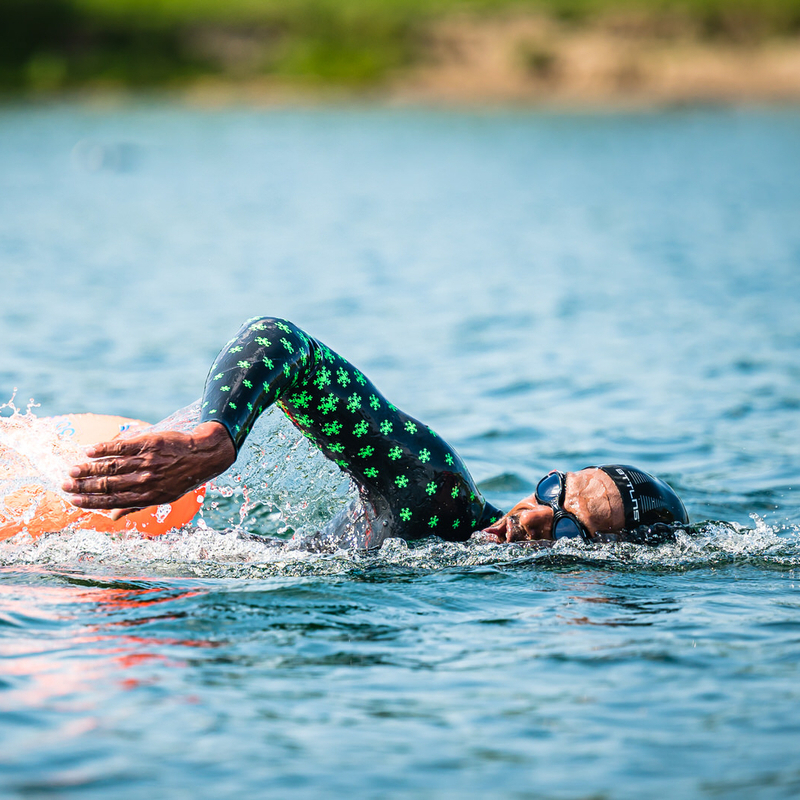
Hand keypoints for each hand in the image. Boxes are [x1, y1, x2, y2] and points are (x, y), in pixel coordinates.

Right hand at [62, 421, 235, 519]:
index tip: (73, 501)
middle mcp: (145, 481)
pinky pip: (121, 447)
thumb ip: (136, 506)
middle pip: (108, 485)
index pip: (112, 502)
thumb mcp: (164, 498)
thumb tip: (113, 518)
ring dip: (89, 469)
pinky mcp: (148, 444)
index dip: (91, 502)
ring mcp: (146, 462)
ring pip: (111, 467)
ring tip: (73, 470)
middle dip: (84, 487)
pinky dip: (103, 449)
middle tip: (65, 485)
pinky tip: (89, 451)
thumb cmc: (183, 478)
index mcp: (147, 497)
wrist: (203, 454)